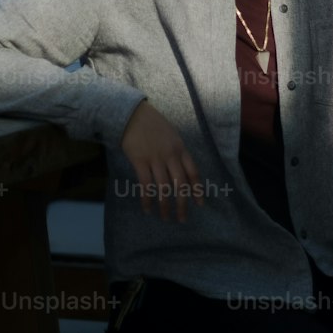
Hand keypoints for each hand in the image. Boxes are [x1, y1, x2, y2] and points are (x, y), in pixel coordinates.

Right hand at [120, 100, 204, 221]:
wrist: (133, 114)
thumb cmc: (153, 124)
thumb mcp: (172, 136)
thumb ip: (178, 153)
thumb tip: (183, 174)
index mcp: (180, 148)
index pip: (193, 172)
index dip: (197, 190)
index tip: (200, 204)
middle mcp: (170, 154)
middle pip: (180, 184)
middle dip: (182, 204)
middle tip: (182, 219)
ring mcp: (155, 158)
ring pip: (163, 188)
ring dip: (165, 206)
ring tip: (165, 218)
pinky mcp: (140, 161)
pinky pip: (145, 185)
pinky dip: (147, 199)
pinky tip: (147, 209)